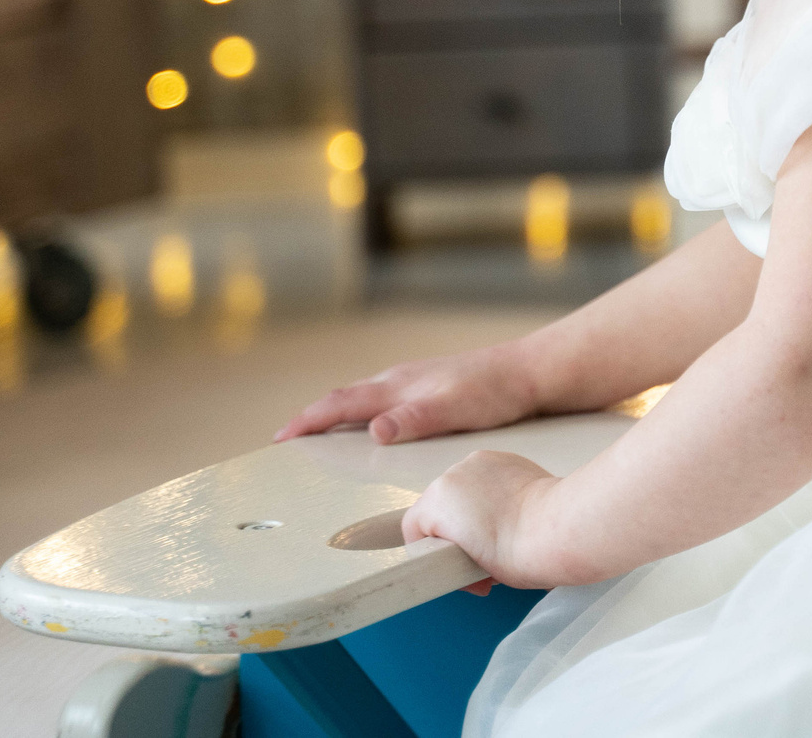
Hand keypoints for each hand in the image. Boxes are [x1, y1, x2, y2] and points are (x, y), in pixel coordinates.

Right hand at [275, 343, 539, 444]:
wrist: (530, 373)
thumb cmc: (496, 392)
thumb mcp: (455, 410)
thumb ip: (415, 419)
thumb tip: (374, 430)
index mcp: (397, 386)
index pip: (340, 403)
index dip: (307, 422)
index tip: (281, 438)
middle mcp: (399, 379)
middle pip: (343, 398)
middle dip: (312, 418)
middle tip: (287, 439)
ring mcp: (414, 381)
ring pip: (362, 397)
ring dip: (335, 414)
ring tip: (317, 433)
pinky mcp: (428, 387)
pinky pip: (381, 399)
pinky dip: (361, 412)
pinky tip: (371, 423)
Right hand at [402, 450, 558, 591]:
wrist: (558, 530)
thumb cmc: (518, 554)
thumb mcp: (466, 568)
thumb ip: (450, 553)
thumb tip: (459, 556)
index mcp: (437, 500)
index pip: (414, 528)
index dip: (432, 554)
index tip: (453, 567)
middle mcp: (455, 473)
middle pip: (440, 508)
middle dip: (455, 533)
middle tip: (478, 557)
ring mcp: (481, 461)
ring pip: (462, 491)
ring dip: (472, 511)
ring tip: (497, 535)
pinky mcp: (504, 458)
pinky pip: (485, 478)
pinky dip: (492, 493)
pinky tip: (510, 513)